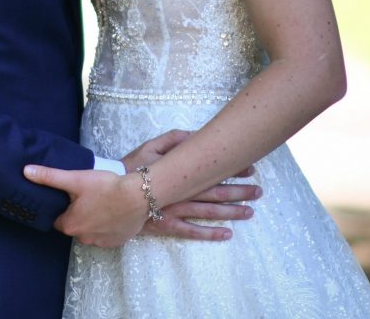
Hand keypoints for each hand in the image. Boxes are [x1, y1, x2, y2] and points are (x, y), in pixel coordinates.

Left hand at [23, 164, 145, 247]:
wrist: (139, 196)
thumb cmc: (106, 187)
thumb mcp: (76, 178)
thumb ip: (49, 177)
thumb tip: (25, 171)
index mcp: (69, 225)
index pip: (57, 219)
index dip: (63, 207)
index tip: (70, 197)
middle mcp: (82, 239)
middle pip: (74, 225)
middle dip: (78, 214)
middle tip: (88, 196)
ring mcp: (100, 242)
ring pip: (90, 231)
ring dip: (93, 221)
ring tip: (102, 203)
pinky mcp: (116, 242)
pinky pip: (105, 235)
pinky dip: (107, 226)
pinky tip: (113, 212)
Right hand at [118, 129, 264, 241]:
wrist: (110, 192)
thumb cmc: (131, 167)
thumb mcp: (151, 145)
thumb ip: (175, 139)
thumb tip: (197, 136)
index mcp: (179, 172)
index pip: (212, 170)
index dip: (233, 169)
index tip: (251, 168)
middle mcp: (181, 192)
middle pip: (215, 192)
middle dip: (239, 191)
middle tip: (259, 191)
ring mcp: (174, 211)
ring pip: (208, 212)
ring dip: (231, 212)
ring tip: (250, 211)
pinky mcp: (166, 226)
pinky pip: (191, 232)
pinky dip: (210, 234)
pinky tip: (227, 234)